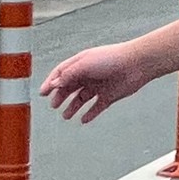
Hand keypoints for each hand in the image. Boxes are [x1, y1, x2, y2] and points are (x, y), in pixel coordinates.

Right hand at [39, 43, 155, 122]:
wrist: (136, 64)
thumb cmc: (111, 59)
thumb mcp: (84, 64)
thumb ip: (68, 75)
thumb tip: (54, 84)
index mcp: (80, 63)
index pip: (61, 73)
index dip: (51, 82)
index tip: (42, 93)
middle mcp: (88, 74)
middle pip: (70, 87)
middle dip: (60, 96)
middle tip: (54, 105)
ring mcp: (99, 85)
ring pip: (82, 99)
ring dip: (73, 107)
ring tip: (66, 116)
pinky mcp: (110, 95)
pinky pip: (97, 107)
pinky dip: (90, 114)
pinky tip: (83, 120)